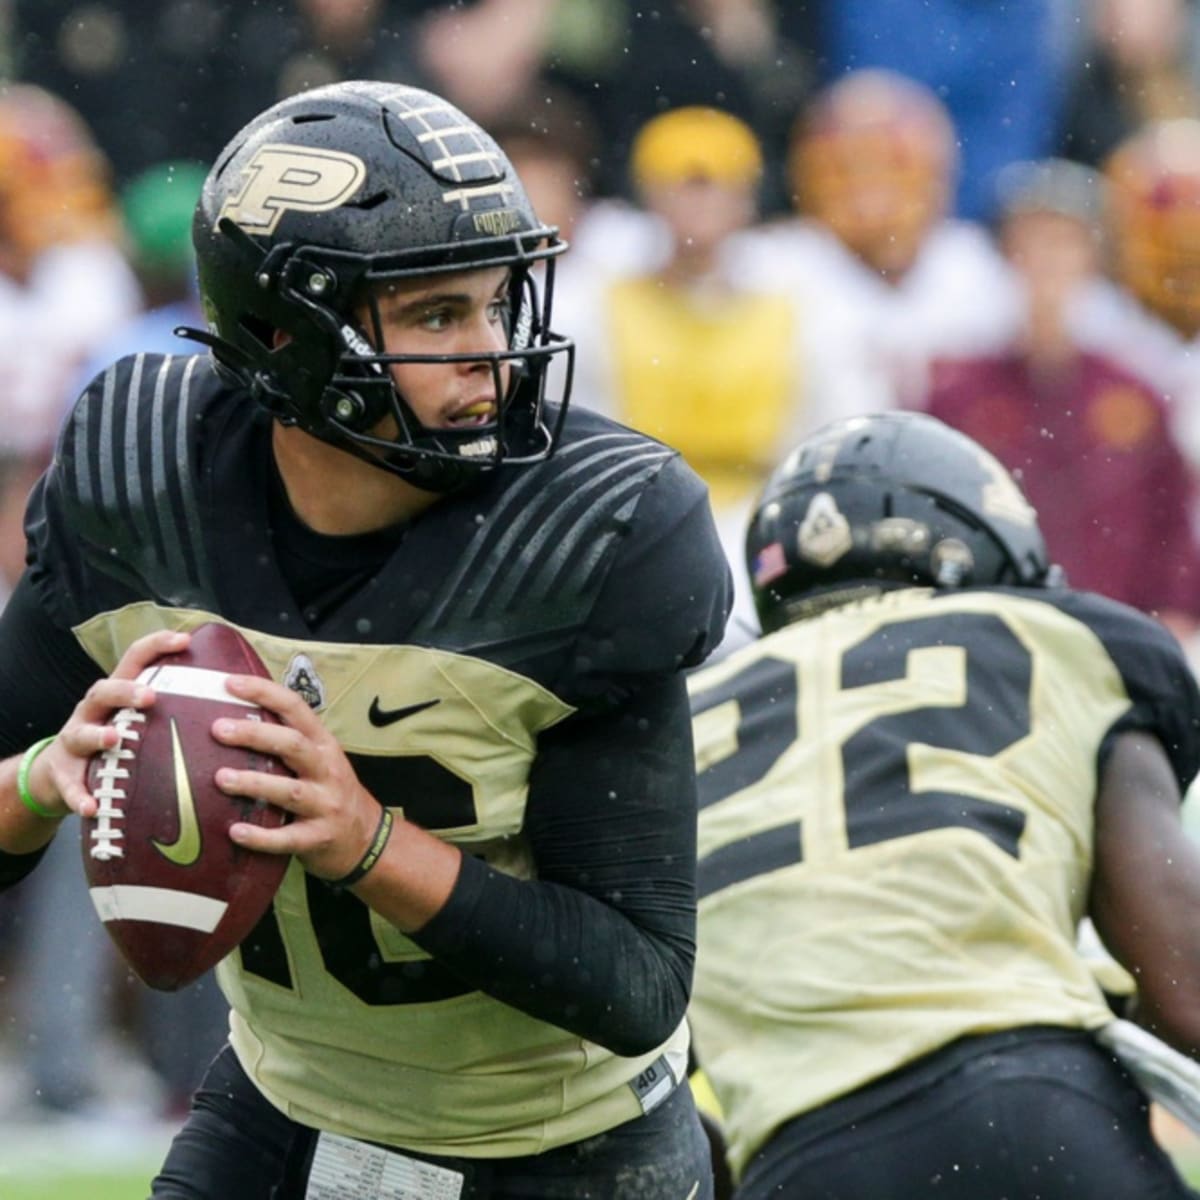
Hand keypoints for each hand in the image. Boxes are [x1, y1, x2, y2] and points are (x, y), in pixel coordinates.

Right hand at [31, 629, 191, 818]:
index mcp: (116, 696)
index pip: (134, 660)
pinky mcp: (63, 775)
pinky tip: (92, 806)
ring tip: (114, 739)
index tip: (186, 639)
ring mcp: (73, 742)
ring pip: (80, 734)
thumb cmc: (113, 740)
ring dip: (98, 735)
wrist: (58, 775)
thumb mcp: (136, 720)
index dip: (157, 645)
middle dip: (126, 691)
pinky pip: (70, 786)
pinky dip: (80, 796)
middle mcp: (91, 712)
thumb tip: (232, 707)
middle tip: (151, 696)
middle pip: (104, 690)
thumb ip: (172, 710)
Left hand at [212, 675, 382, 879]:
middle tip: (218, 729)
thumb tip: (231, 719)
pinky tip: (235, 831)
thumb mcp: (319, 758)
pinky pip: (288, 838)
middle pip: (293, 745)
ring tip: (221, 778)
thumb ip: (286, 741)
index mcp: (323, 744)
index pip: (295, 708)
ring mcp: (325, 804)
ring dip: (254, 783)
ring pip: (290, 791)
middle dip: (255, 735)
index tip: (229, 683)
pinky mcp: (318, 837)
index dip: (264, 692)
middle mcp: (327, 769)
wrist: (367, 836)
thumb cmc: (330, 790)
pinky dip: (261, 836)